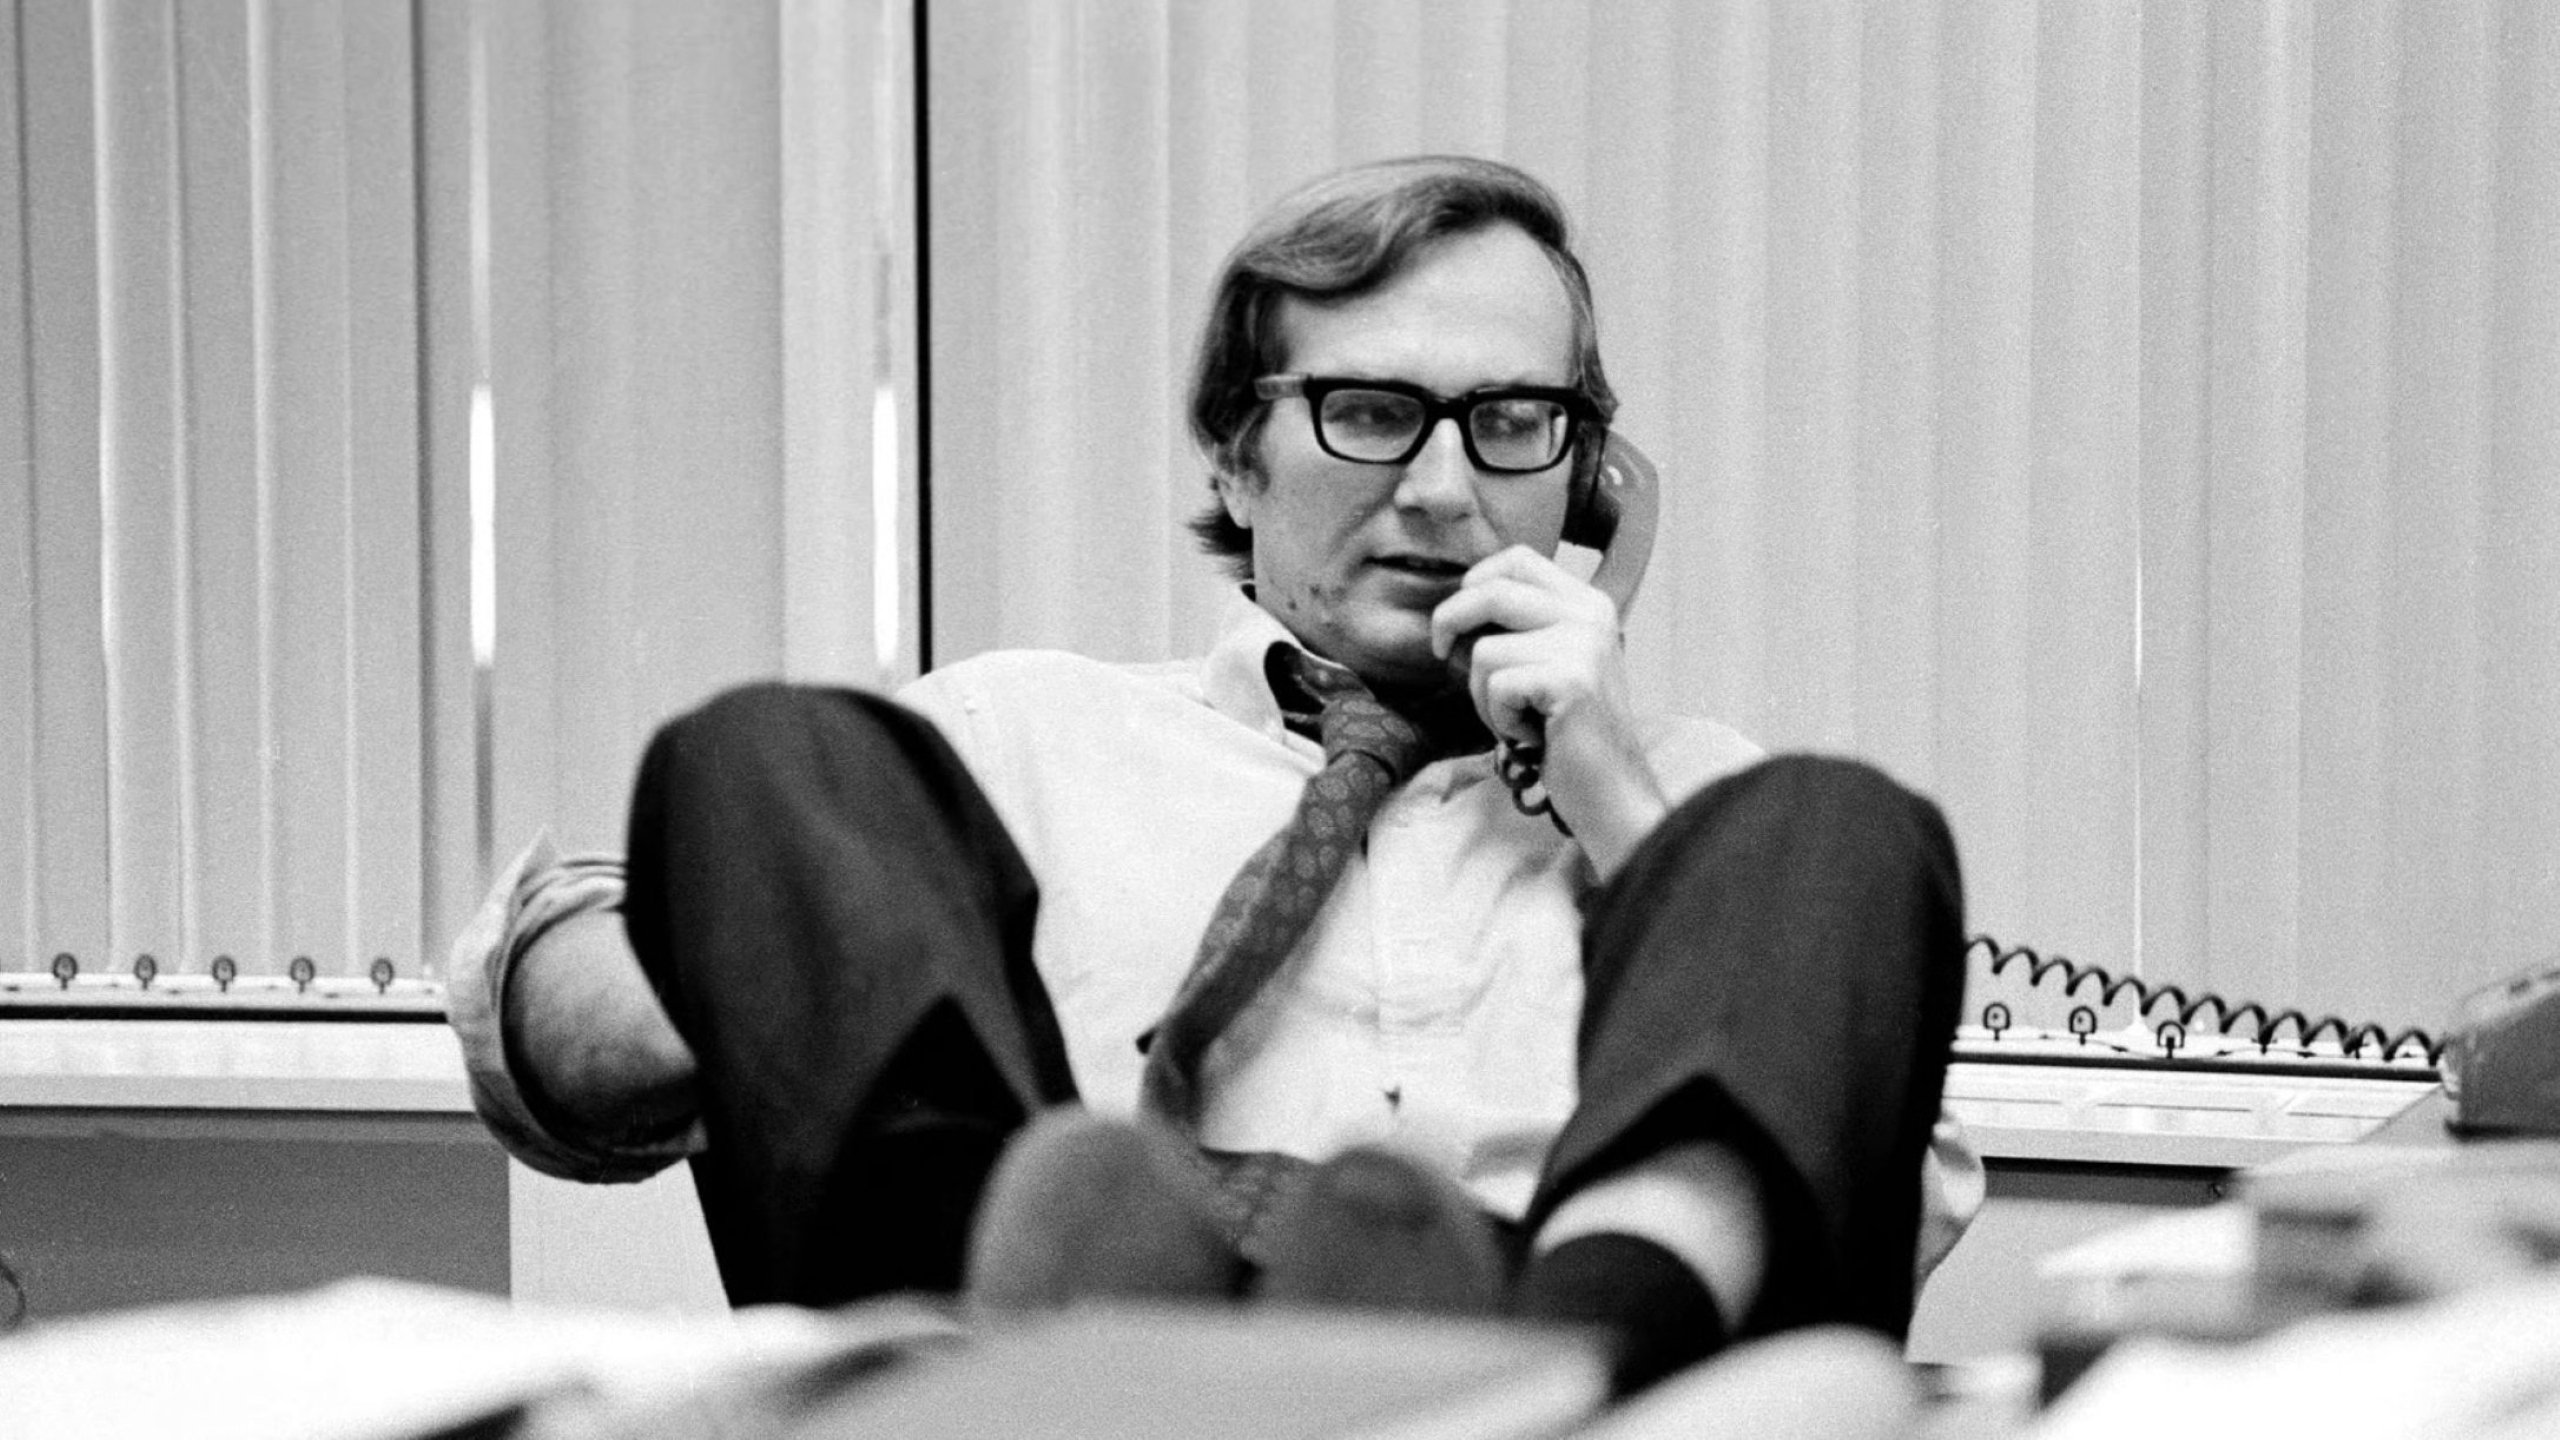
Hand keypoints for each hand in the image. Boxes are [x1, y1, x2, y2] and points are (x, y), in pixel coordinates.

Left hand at [1428, 545, 1666, 876]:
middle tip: (1441, 652)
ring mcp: (1582, 645)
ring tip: (1520, 720)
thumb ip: (1522, 629)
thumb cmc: (1571, 735)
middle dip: (1450, 621)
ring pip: (1484, 650)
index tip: (1459, 615)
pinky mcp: (1569, 679)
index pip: (1518, 559)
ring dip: (1484, 696)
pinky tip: (1533, 736)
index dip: (1475, 579)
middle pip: (1491, 592)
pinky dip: (1500, 720)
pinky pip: (1497, 686)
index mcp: (1588, 604)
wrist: (1612, 790)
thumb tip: (1454, 609)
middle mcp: (1590, 615)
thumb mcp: (1552, 665)